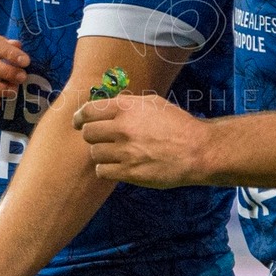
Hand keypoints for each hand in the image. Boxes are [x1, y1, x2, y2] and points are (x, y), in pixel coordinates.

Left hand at [72, 94, 209, 188]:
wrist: (197, 150)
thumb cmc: (178, 125)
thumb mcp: (153, 103)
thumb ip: (128, 104)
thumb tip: (108, 104)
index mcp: (127, 107)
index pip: (88, 110)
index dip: (79, 117)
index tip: (78, 122)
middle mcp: (123, 128)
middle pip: (87, 133)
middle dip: (93, 136)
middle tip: (102, 139)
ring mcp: (125, 151)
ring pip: (94, 153)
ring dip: (101, 154)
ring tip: (114, 154)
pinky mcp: (130, 172)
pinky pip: (102, 171)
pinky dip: (106, 169)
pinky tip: (117, 166)